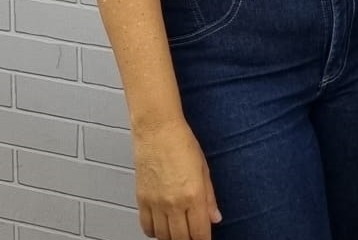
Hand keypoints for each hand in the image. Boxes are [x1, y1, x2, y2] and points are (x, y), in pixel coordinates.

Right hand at [133, 119, 220, 239]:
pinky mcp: (142, 199)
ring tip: (178, 231)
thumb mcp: (203, 168)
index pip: (200, 233)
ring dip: (172, 237)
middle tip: (192, 234)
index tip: (205, 238)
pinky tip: (162, 225)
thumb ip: (209, 197)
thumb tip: (215, 218)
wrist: (157, 128)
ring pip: (164, 237)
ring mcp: (156, 203)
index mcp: (193, 195)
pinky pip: (147, 227)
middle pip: (182, 239)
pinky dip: (155, 231)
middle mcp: (174, 203)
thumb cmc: (181, 141)